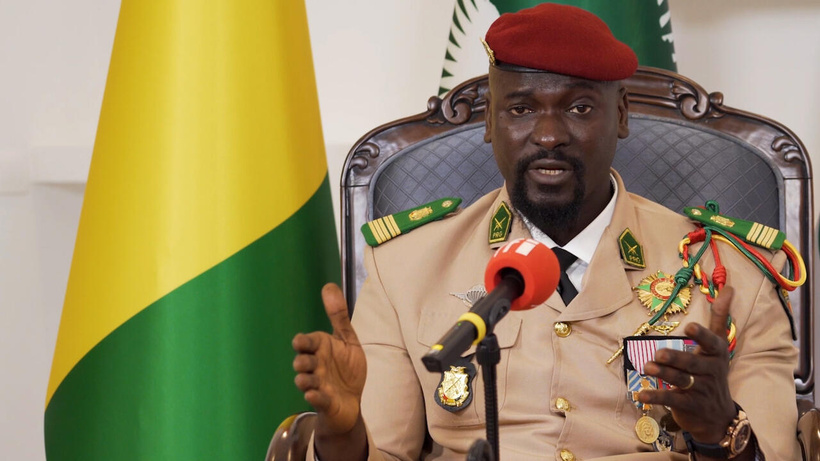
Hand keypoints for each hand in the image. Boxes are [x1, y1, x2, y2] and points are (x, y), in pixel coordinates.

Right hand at [292, 283, 366, 435]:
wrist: (351, 400)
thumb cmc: (346, 368)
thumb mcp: (347, 340)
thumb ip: (338, 316)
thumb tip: (329, 285)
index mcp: (320, 349)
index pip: (307, 342)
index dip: (302, 342)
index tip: (300, 341)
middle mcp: (315, 366)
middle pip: (302, 362)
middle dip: (301, 362)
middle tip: (303, 362)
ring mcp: (318, 384)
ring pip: (305, 382)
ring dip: (304, 381)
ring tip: (305, 380)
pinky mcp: (325, 401)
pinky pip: (318, 400)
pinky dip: (315, 397)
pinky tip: (314, 395)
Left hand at [639, 286, 737, 443]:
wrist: (718, 416)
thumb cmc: (713, 372)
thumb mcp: (719, 345)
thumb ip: (720, 318)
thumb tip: (729, 287)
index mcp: (716, 354)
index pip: (711, 343)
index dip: (701, 335)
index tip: (689, 326)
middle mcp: (710, 372)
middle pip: (692, 364)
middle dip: (676, 358)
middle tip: (659, 352)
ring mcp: (700, 390)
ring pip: (681, 380)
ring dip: (663, 374)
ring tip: (646, 367)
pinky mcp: (688, 406)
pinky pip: (671, 400)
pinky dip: (655, 397)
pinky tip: (640, 394)